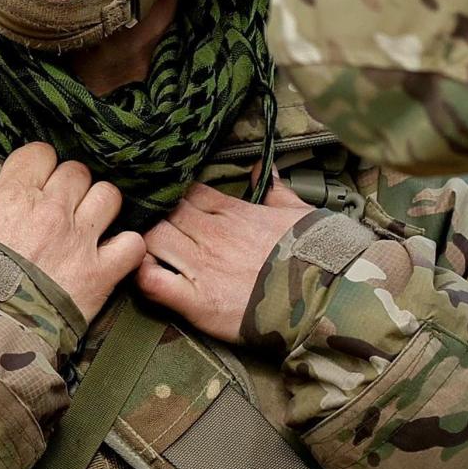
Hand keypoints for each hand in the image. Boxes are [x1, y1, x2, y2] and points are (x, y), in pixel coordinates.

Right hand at [0, 138, 145, 319]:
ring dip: (100, 206)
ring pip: (109, 197)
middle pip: (76, 172)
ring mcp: (80, 242)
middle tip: (56, 209)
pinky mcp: (101, 275)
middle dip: (68, 186)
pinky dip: (127, 247)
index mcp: (15, 197)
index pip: (40, 153)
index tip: (32, 184)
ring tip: (86, 225)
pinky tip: (111, 254)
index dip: (37, 167)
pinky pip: (133, 244)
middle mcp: (52, 212)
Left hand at [135, 181, 311, 341]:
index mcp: (233, 211)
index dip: (174, 198)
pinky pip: (153, 281)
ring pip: (150, 239)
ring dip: (144, 245)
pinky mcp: (196, 300)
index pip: (187, 193)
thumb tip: (265, 168)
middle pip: (162, 213)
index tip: (171, 206)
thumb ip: (276, 188)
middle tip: (154, 233)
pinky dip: (142, 277)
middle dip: (154, 220)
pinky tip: (145, 277)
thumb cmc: (315, 256)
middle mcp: (211, 233)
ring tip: (146, 254)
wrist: (325, 297)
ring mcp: (202, 265)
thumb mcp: (299, 213)